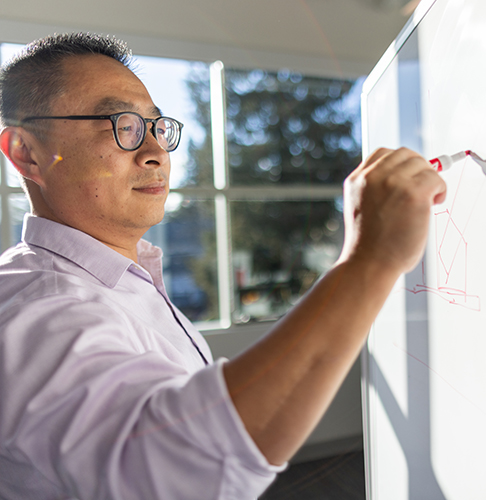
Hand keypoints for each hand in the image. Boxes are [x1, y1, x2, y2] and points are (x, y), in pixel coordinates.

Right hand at [340, 147, 446, 274]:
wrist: (367, 263)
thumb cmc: (368, 244)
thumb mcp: (362, 207)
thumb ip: (376, 188)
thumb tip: (407, 176)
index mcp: (357, 180)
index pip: (383, 153)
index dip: (399, 163)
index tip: (407, 177)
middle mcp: (372, 177)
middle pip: (405, 154)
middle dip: (417, 169)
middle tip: (422, 189)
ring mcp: (392, 182)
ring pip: (422, 164)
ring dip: (429, 180)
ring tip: (427, 200)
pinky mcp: (413, 193)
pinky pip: (436, 179)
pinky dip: (439, 190)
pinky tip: (433, 204)